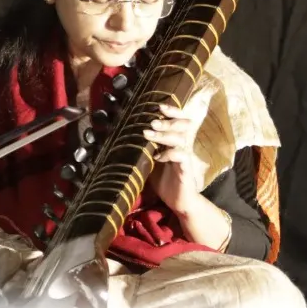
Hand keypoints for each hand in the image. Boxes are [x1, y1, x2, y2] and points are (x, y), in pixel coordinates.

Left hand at [143, 90, 210, 211]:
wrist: (178, 201)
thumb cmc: (164, 180)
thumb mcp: (148, 161)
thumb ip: (142, 149)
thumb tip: (120, 137)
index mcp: (174, 142)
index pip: (179, 121)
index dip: (172, 111)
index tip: (159, 106)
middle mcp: (182, 146)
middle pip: (183, 125)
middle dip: (167, 120)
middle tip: (152, 120)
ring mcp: (185, 157)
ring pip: (181, 139)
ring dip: (163, 135)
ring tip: (147, 133)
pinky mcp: (186, 170)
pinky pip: (181, 157)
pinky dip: (169, 154)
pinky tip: (158, 156)